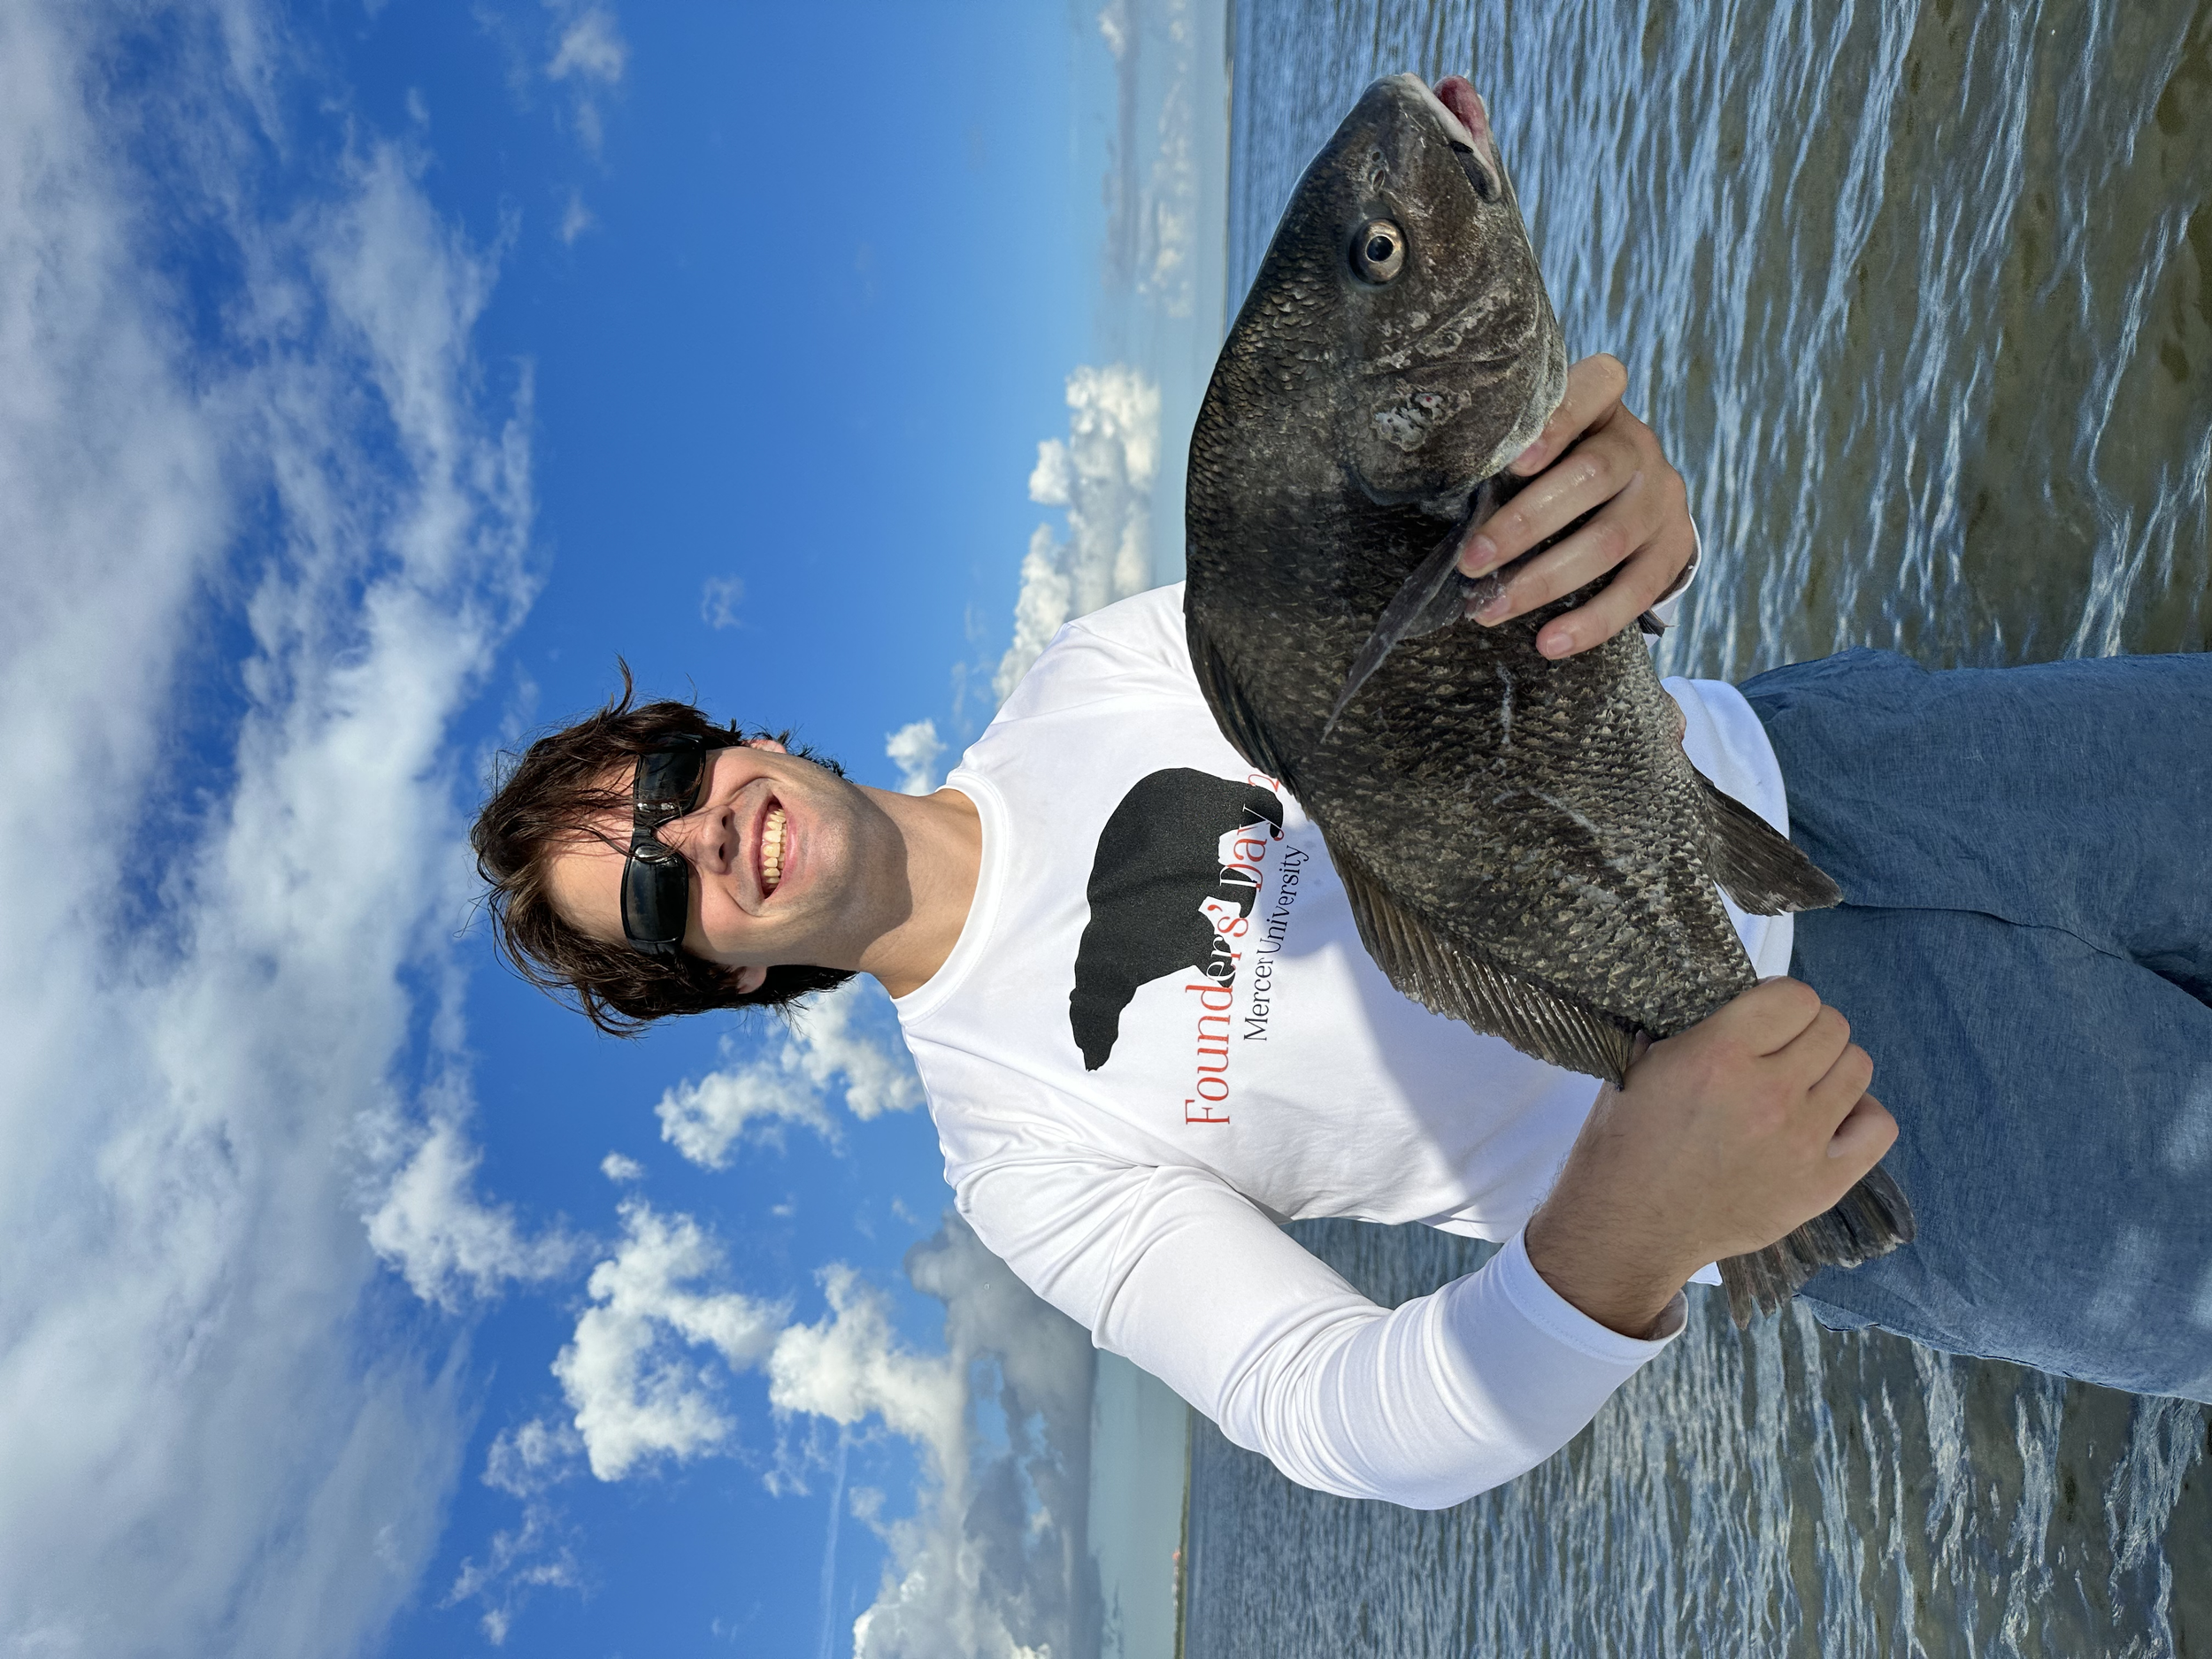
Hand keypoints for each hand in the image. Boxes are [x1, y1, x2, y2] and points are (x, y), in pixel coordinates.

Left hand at [1456, 353, 1696, 660]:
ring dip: (1544, 580)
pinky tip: (1548, 643)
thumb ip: (1508, 455)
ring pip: (1610, 539)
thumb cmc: (1560, 469)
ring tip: (1491, 609)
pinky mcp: (1674, 548)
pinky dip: (1591, 622)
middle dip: (1525, 524)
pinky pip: (1637, 591)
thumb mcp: (1540, 446)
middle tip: (1471, 563)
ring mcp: (1662, 497)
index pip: (1597, 386)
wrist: (1636, 502)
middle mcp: (1640, 446)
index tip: (1515, 460)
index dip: (1560, 420)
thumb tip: (1435, 494)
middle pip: (1592, 475)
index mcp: (1603, 406)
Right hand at [1522, 979, 1896, 1337]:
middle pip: (1833, 1027)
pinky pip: (1878, 1127)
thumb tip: (1734, 1008)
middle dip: (1806, 1032)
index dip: (1779, 1002)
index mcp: (1718, 1055)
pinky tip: (1828, 1120)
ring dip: (1831, 1068)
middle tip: (1780, 1054)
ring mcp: (1802, 1140)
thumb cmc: (1624, 1145)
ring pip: (1858, 1068)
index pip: (1795, 995)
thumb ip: (1693, 1032)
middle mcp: (1769, 1092)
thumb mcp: (1640, 1067)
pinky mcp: (1822, 1184)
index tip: (1762, 1019)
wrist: (1629, 1227)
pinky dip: (1860, 1115)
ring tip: (1802, 1087)